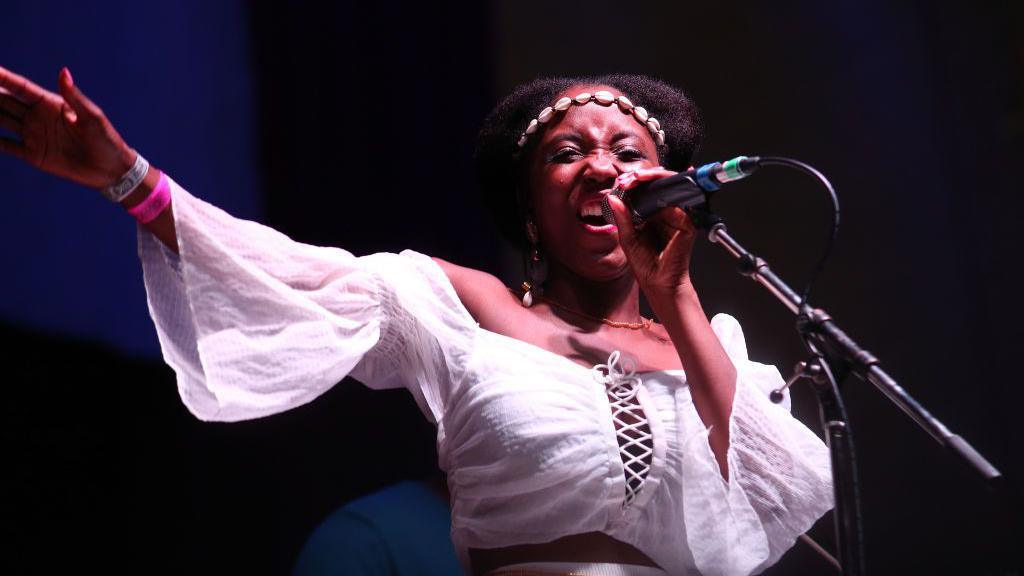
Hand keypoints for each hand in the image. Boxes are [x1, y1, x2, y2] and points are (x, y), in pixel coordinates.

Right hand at [0, 66, 134, 188]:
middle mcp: (37, 116)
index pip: (20, 87)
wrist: (112, 170)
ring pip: (0, 120)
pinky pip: (6, 145)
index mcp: (51, 103)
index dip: (2, 78)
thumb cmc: (107, 140)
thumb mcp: (92, 117)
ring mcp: (33, 135)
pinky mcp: (33, 154)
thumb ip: (74, 97)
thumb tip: (63, 72)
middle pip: (4, 102)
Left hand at [606, 166, 698, 299]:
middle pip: (659, 185)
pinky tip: (656, 185)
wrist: (659, 283)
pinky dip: (669, 190)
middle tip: (630, 178)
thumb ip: (622, 218)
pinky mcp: (687, 221)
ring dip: (654, 178)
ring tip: (638, 178)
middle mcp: (665, 213)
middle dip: (644, 176)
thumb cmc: (645, 265)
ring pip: (670, 187)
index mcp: (651, 216)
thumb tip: (612, 198)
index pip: (646, 192)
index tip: (622, 181)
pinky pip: (681, 200)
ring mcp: (677, 216)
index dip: (635, 183)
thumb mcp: (627, 238)